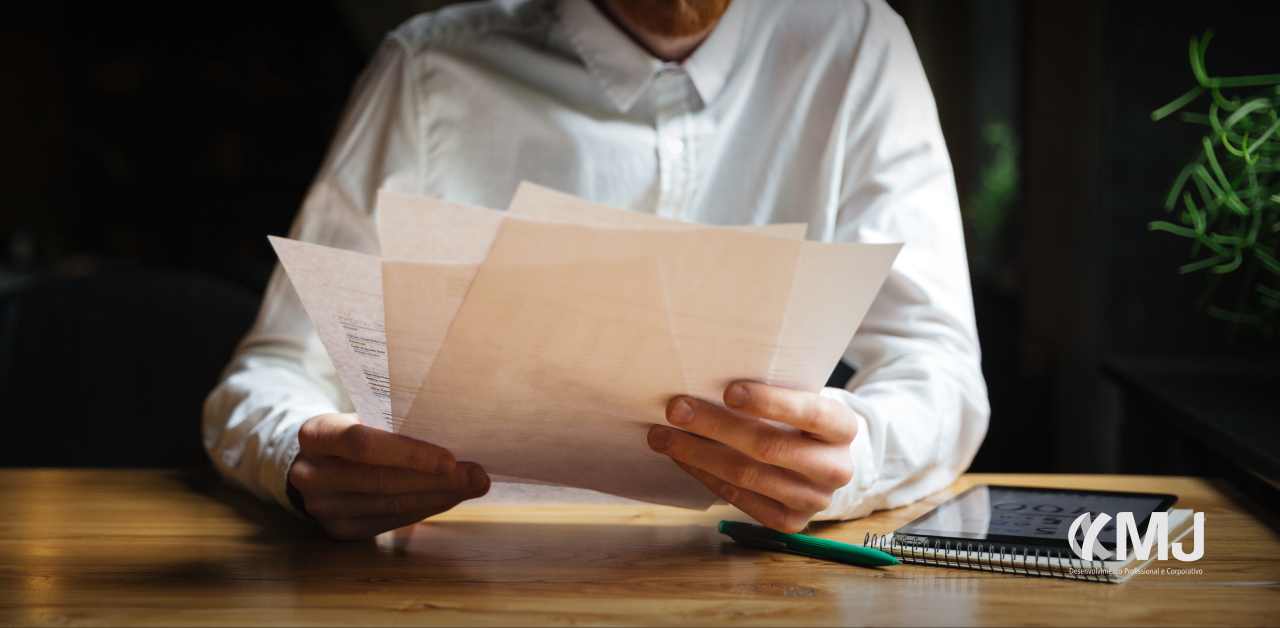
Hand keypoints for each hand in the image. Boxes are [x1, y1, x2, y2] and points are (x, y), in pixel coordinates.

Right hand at [289, 413, 489, 539]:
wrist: (316, 462)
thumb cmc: (352, 432)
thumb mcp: (360, 416)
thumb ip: (392, 424)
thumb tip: (452, 434)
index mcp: (317, 434)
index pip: (364, 445)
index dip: (409, 453)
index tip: (450, 458)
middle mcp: (312, 474)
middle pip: (382, 480)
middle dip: (436, 480)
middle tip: (478, 475)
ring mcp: (323, 508)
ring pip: (390, 505)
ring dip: (439, 496)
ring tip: (473, 486)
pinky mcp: (340, 530)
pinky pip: (391, 521)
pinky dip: (425, 508)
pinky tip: (449, 498)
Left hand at [647, 382, 856, 532]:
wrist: (820, 465)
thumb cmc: (798, 423)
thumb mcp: (798, 402)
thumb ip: (769, 396)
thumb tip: (706, 384)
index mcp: (842, 427)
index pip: (809, 412)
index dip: (768, 401)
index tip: (729, 390)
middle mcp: (834, 467)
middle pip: (767, 446)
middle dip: (715, 425)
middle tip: (676, 408)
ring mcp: (813, 500)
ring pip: (746, 475)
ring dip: (697, 453)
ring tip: (663, 435)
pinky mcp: (789, 522)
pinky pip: (737, 497)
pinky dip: (704, 474)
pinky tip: (682, 457)